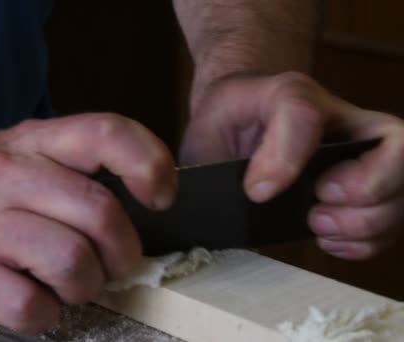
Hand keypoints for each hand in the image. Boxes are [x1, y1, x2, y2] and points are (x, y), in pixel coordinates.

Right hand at [0, 113, 175, 331]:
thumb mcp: (21, 151)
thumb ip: (76, 167)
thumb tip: (146, 200)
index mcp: (33, 142)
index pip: (106, 134)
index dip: (150, 164)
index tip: (162, 197)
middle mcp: (10, 177)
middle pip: (100, 212)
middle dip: (124, 250)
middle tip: (115, 262)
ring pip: (72, 261)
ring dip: (88, 283)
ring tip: (74, 282)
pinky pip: (30, 306)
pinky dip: (48, 313)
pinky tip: (38, 301)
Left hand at [180, 72, 403, 259]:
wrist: (242, 125)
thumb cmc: (230, 120)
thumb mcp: (211, 120)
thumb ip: (223, 150)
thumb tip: (260, 193)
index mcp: (297, 97)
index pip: (305, 114)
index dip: (286, 158)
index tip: (256, 191)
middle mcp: (344, 123)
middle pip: (397, 149)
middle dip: (365, 192)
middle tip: (316, 211)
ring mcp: (364, 156)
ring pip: (402, 190)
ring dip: (365, 224)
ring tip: (317, 226)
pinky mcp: (366, 189)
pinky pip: (391, 221)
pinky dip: (364, 242)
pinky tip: (328, 239)